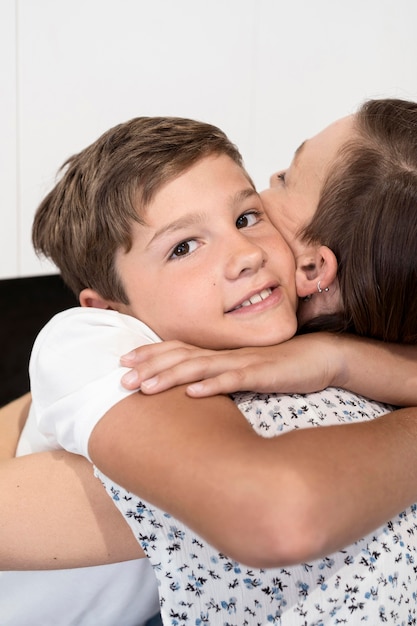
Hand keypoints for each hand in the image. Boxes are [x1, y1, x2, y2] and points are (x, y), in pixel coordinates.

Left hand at [120, 334, 342, 396]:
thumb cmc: (279, 366)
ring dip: (171, 376)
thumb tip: (192, 388)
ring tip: (145, 387)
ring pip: (201, 367)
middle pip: (181, 357)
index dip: (151, 354)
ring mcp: (243, 362)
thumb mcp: (244, 371)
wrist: (319, 357)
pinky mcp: (262, 374)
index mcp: (220, 352)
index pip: (179, 350)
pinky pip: (235, 379)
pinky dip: (213, 386)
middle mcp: (226, 354)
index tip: (124, 362)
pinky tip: (194, 393)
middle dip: (150, 366)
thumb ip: (220, 375)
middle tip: (121, 377)